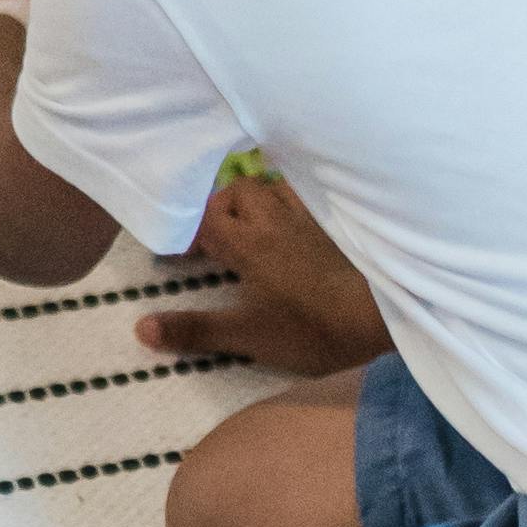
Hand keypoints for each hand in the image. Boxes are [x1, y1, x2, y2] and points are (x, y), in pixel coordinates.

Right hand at [137, 159, 390, 376]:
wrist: (386, 313)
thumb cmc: (314, 326)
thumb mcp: (249, 337)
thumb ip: (196, 331)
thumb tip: (140, 327)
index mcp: (248, 241)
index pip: (203, 219)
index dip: (186, 233)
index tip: (181, 258)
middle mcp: (276, 217)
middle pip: (238, 191)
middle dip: (221, 210)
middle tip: (219, 243)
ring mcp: (312, 215)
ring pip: (275, 189)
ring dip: (258, 204)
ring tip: (256, 232)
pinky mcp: (341, 221)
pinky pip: (310, 198)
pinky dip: (295, 206)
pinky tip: (300, 229)